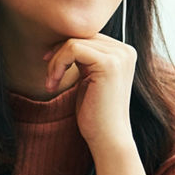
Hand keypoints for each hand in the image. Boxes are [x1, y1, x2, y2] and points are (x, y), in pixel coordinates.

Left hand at [43, 34, 145, 174]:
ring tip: (51, 81)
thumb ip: (85, 58)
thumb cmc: (96, 113)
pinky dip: (58, 63)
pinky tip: (54, 82)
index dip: (66, 48)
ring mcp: (119, 56)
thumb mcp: (90, 78)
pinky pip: (72, 48)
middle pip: (81, 36)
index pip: (88, 37)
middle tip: (49, 77)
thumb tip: (63, 39)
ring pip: (74, 41)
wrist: (108, 138)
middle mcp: (125, 50)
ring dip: (56, 61)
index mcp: (123, 53)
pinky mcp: (108, 63)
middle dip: (58, 54)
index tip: (52, 67)